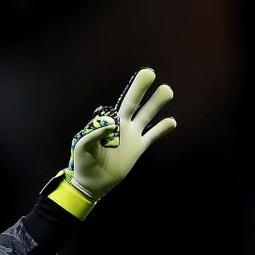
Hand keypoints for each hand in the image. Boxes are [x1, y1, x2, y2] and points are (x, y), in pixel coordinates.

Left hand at [65, 67, 176, 202]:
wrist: (92, 182)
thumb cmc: (83, 163)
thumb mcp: (82, 147)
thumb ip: (92, 135)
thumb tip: (111, 125)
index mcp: (108, 123)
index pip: (115, 106)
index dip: (115, 106)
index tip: (117, 115)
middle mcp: (122, 125)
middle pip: (133, 102)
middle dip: (140, 88)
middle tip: (149, 72)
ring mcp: (132, 135)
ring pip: (147, 115)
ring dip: (156, 103)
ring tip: (167, 90)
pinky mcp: (138, 148)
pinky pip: (153, 135)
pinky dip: (162, 128)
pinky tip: (172, 121)